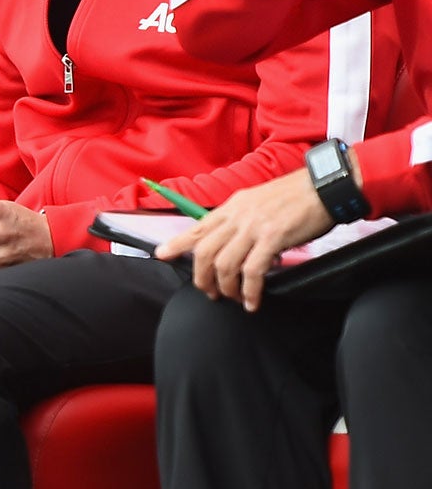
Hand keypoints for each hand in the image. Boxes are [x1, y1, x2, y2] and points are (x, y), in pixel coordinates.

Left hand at [157, 169, 332, 311]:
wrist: (326, 187)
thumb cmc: (296, 197)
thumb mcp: (257, 202)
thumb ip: (240, 220)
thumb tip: (232, 243)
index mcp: (232, 206)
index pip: (196, 227)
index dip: (177, 244)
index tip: (162, 255)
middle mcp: (237, 216)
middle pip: (204, 251)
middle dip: (202, 277)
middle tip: (210, 292)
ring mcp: (253, 227)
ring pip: (224, 264)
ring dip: (226, 287)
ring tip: (233, 298)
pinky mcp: (272, 238)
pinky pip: (252, 270)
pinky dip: (249, 290)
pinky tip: (252, 301)